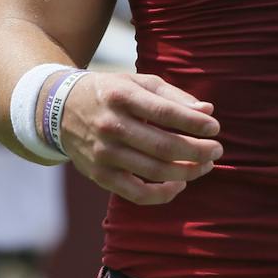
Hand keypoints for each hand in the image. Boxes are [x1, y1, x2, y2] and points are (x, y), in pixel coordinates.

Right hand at [59, 71, 222, 204]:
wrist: (59, 109)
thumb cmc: (111, 93)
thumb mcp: (138, 82)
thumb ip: (173, 96)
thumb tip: (207, 111)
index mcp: (122, 96)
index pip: (166, 113)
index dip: (195, 123)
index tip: (215, 127)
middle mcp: (110, 126)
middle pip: (163, 146)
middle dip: (198, 151)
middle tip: (217, 150)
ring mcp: (103, 153)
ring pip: (154, 171)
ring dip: (187, 172)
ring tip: (205, 165)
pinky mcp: (100, 175)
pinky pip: (136, 194)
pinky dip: (163, 194)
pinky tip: (179, 184)